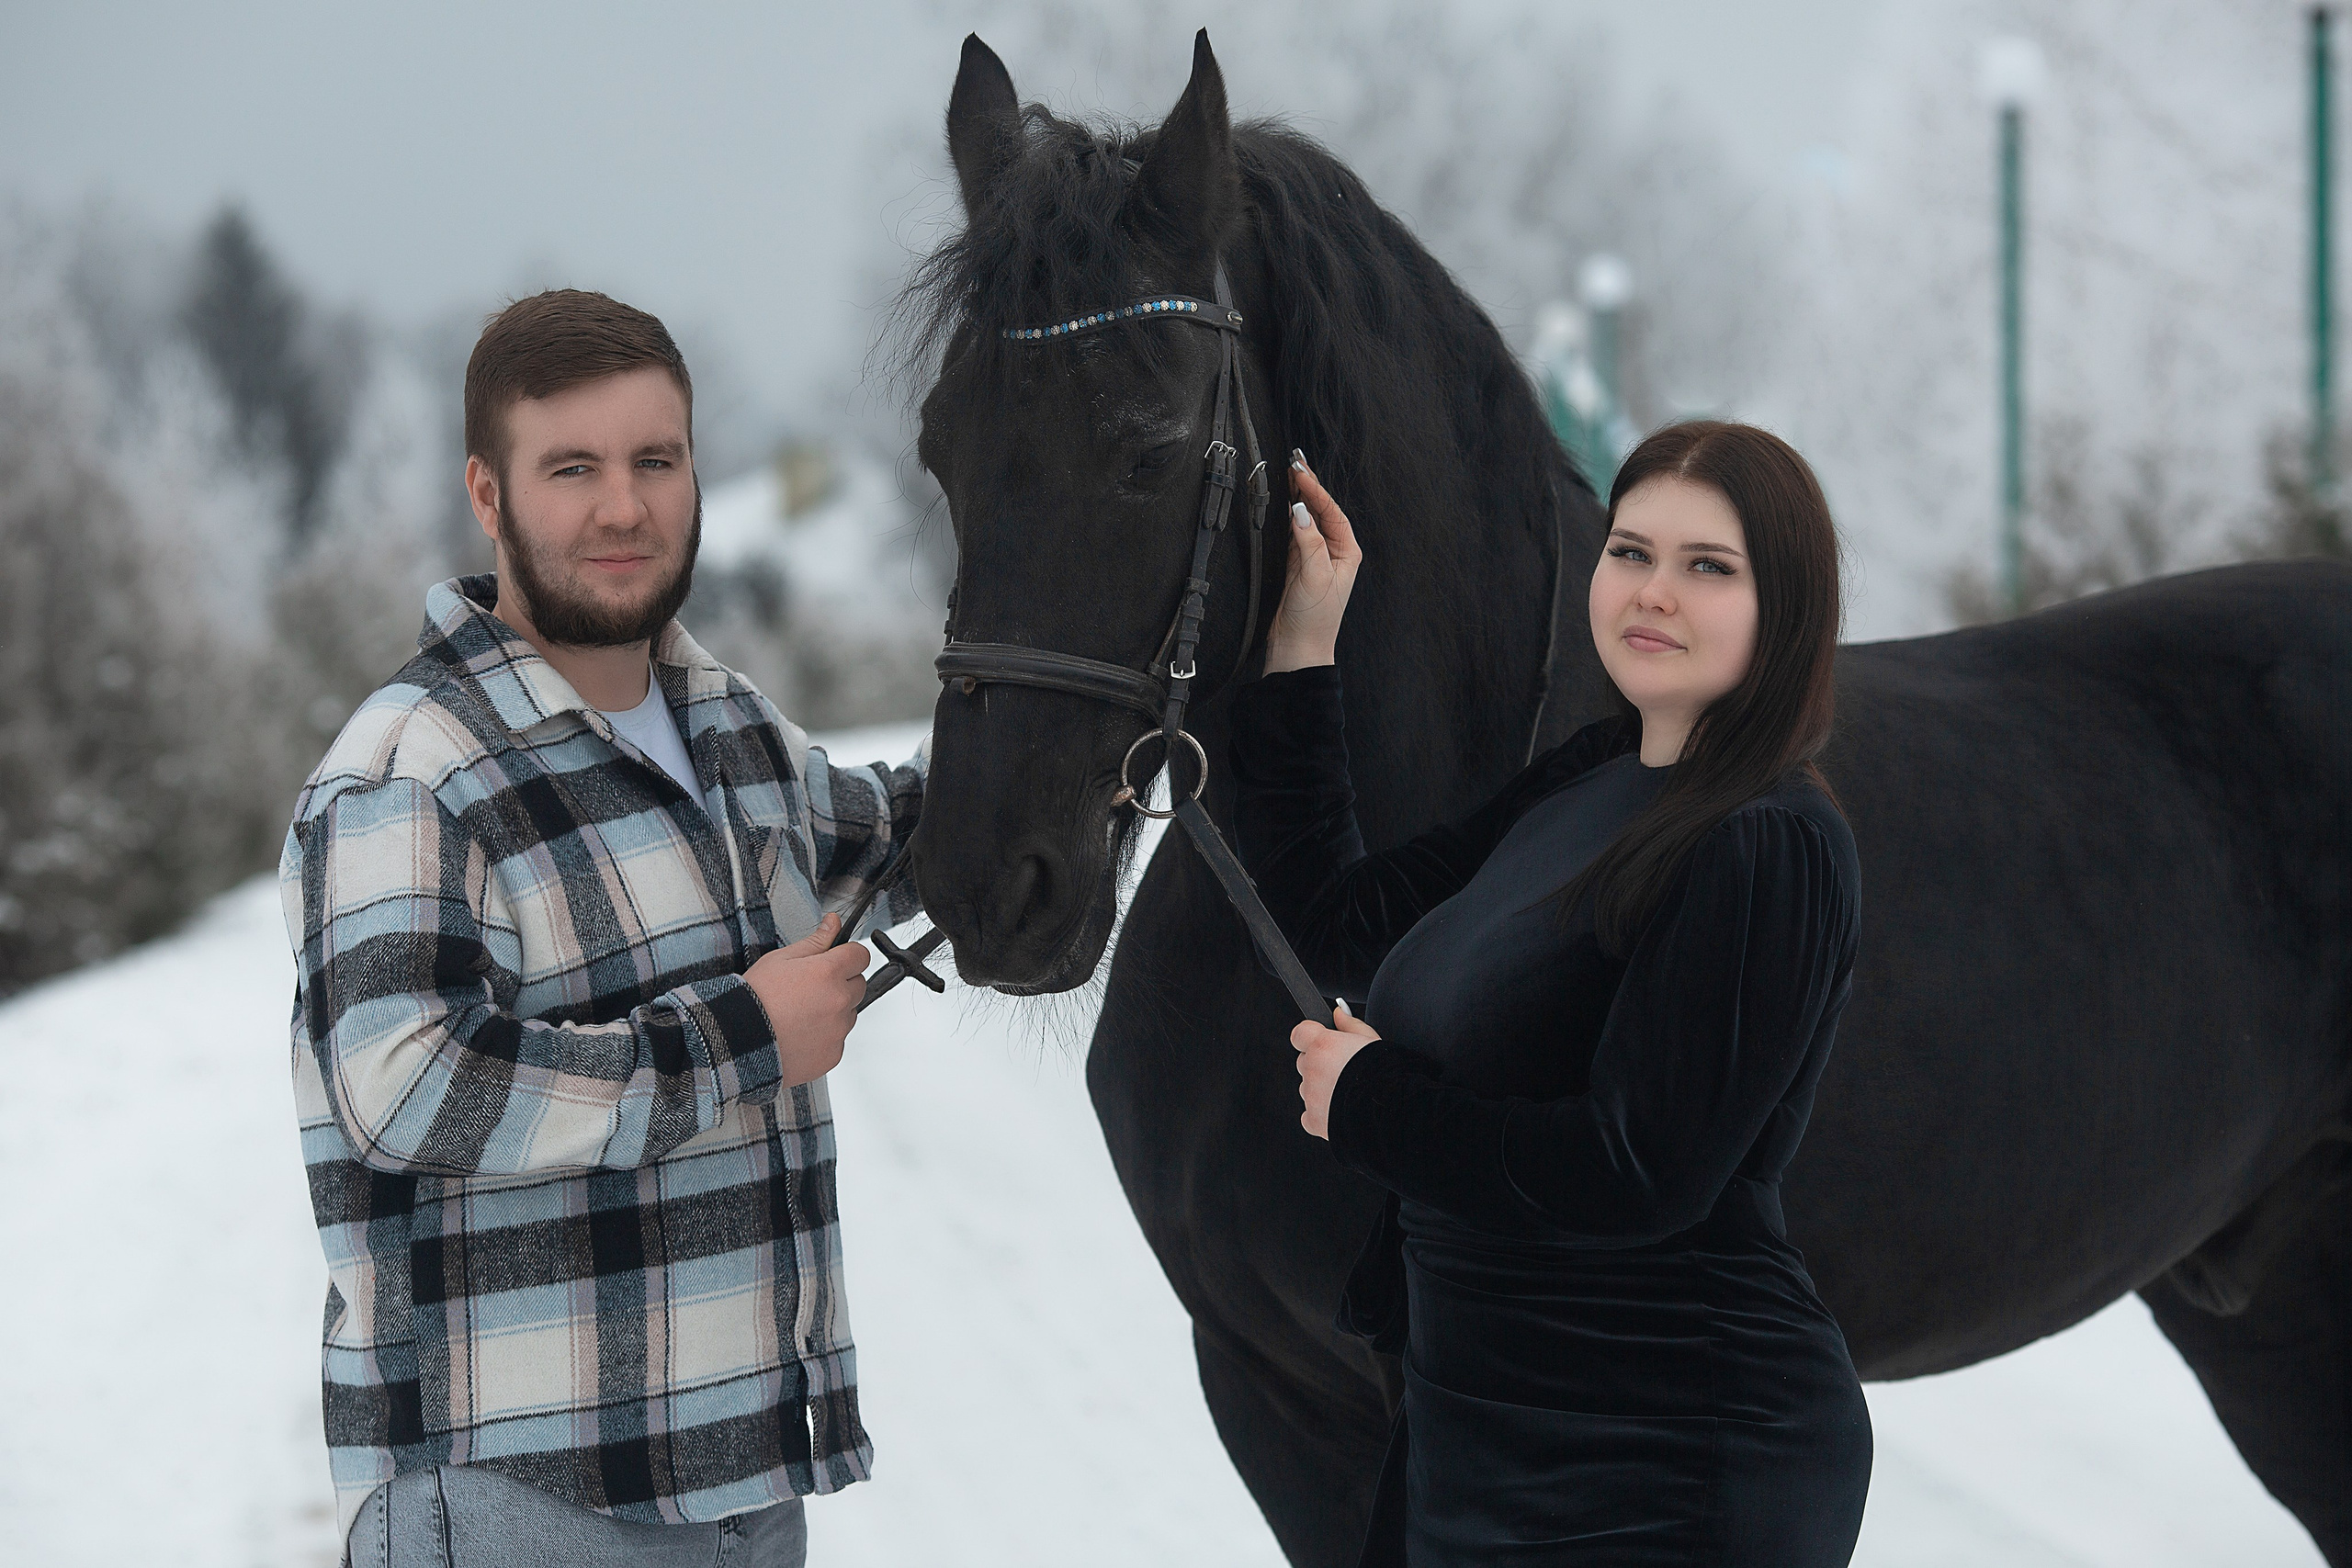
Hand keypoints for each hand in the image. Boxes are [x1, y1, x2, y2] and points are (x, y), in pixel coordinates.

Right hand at [743, 913, 868, 1087]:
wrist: (737, 1041)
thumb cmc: (754, 998)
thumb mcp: (781, 959)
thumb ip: (815, 941)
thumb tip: (834, 922)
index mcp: (828, 973)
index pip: (860, 955)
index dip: (848, 956)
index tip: (837, 960)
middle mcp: (839, 1001)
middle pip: (858, 985)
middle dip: (841, 984)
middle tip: (811, 990)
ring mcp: (838, 1030)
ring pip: (849, 1014)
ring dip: (834, 1012)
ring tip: (801, 1015)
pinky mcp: (833, 1055)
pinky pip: (837, 1041)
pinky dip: (825, 1038)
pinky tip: (800, 1034)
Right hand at [1263, 451, 1361, 672]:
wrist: (1298, 649)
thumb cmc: (1315, 620)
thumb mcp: (1314, 576)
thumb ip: (1308, 541)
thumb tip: (1300, 510)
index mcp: (1346, 552)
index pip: (1332, 511)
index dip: (1316, 489)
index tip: (1298, 471)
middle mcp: (1333, 551)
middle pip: (1320, 510)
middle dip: (1307, 486)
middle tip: (1293, 461)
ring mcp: (1313, 557)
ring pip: (1306, 518)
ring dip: (1296, 497)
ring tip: (1287, 473)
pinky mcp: (1296, 565)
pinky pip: (1292, 532)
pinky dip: (1286, 515)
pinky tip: (1281, 502)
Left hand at [1290, 1000, 1379, 1139]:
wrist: (1392, 1110)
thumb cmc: (1386, 1075)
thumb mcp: (1372, 1039)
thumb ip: (1350, 1024)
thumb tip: (1338, 1012)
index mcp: (1323, 1046)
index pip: (1300, 1033)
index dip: (1310, 1037)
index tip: (1320, 1041)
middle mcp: (1312, 1069)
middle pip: (1305, 1062)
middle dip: (1319, 1065)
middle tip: (1343, 1071)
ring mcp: (1311, 1096)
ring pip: (1307, 1088)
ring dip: (1321, 1089)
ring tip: (1347, 1093)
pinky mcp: (1314, 1119)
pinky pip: (1309, 1114)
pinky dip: (1321, 1114)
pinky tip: (1342, 1110)